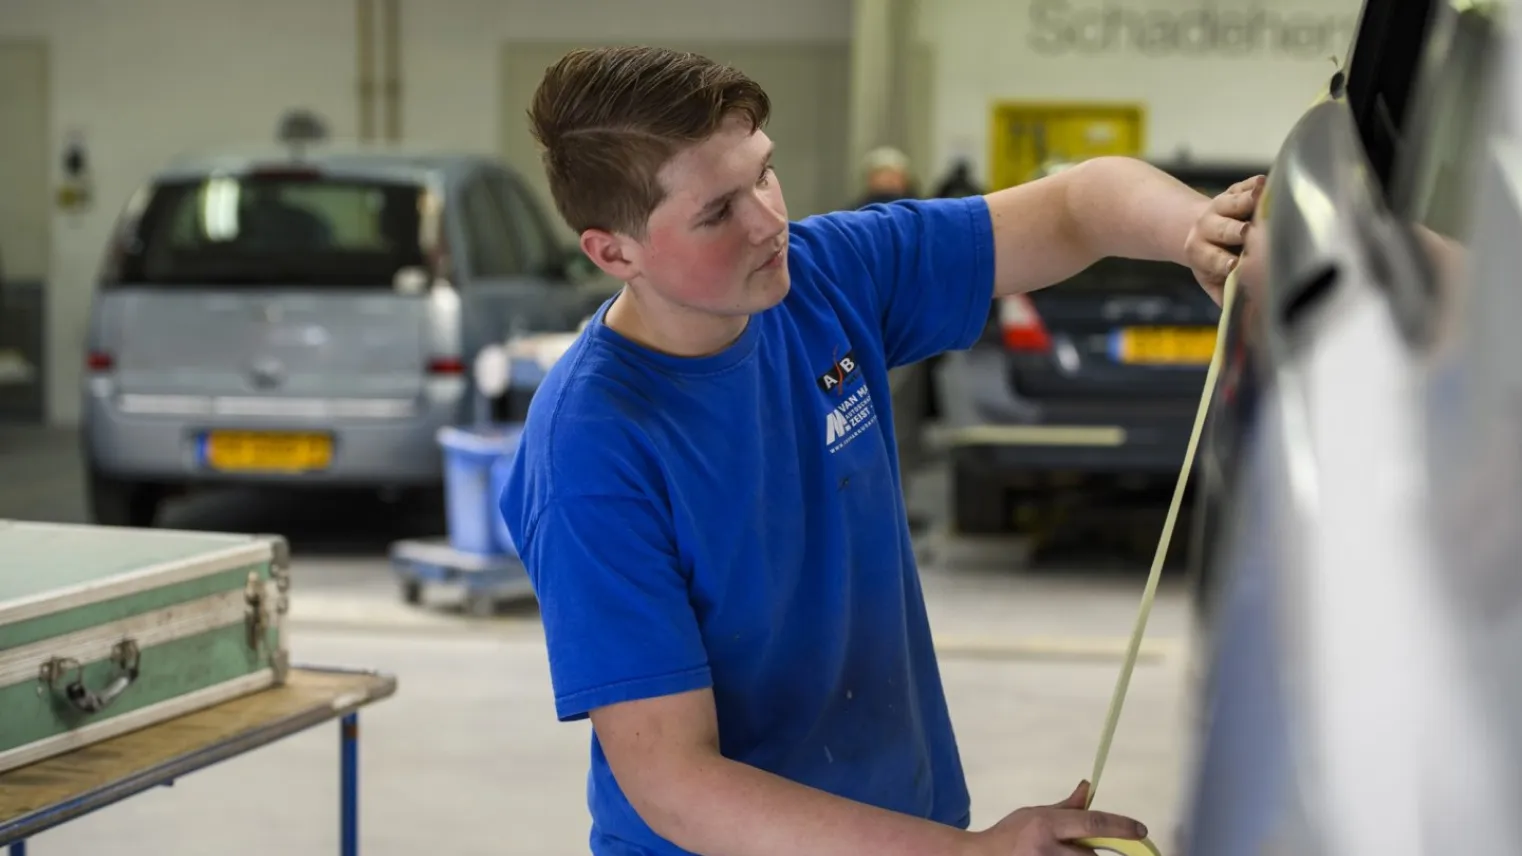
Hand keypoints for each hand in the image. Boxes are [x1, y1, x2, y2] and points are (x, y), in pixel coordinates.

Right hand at [966, 780, 1147, 855]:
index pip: (1092, 823)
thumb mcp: (1035, 813)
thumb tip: (1089, 788)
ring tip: (1063, 852)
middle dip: (1091, 851)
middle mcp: (1048, 849)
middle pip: (1091, 854)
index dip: (1120, 825)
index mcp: (1046, 825)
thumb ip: (1066, 806)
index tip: (1140, 830)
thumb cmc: (1010, 834)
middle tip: (1074, 848)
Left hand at [1183, 175, 1264, 303]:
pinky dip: (1255, 184)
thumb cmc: (1212, 263)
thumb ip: (1224, 297)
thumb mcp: (1211, 281)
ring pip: (1234, 202)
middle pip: (1224, 229)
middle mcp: (1208, 227)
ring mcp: (1222, 205)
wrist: (1195, 228)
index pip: (1214, 259)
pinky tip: (1266, 184)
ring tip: (1260, 197)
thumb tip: (1242, 320)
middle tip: (1247, 232)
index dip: (1224, 263)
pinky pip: (1245, 184)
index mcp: (1201, 252)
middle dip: (1235, 231)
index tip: (1234, 267)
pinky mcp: (1235, 189)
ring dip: (1246, 201)